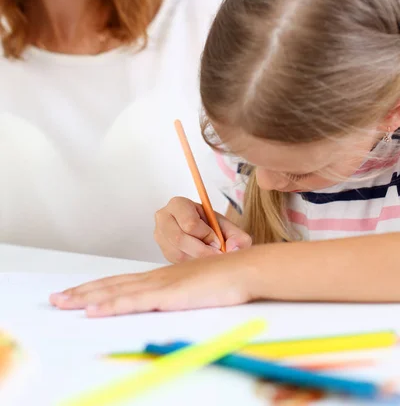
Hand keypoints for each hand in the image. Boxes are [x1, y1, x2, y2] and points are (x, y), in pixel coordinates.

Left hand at [49, 249, 257, 316]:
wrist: (244, 268)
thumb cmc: (226, 279)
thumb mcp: (196, 287)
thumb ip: (179, 294)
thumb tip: (167, 303)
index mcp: (161, 277)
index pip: (121, 283)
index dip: (97, 288)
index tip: (77, 294)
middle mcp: (155, 278)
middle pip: (111, 285)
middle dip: (82, 292)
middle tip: (58, 299)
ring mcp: (160, 285)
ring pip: (115, 292)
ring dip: (86, 298)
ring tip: (63, 303)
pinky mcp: (168, 295)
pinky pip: (133, 302)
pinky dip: (110, 305)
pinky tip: (94, 311)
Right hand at [154, 197, 251, 262]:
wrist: (202, 232)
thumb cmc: (212, 227)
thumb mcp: (228, 226)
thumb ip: (237, 236)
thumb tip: (233, 248)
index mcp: (178, 204)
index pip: (189, 223)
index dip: (207, 235)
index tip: (218, 241)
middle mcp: (164, 218)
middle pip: (179, 239)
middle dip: (202, 250)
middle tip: (216, 254)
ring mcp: (160, 236)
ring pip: (177, 254)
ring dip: (197, 259)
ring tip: (210, 257)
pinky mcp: (162, 251)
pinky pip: (176, 263)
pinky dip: (191, 265)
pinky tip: (201, 261)